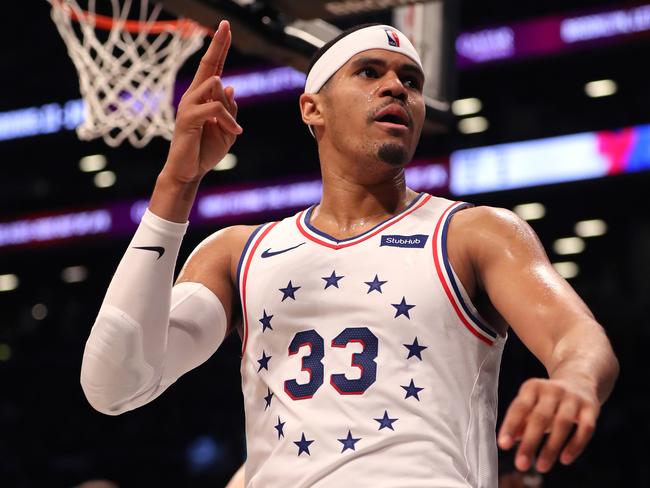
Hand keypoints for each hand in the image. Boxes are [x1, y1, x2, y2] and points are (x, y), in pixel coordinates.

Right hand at [164, 20, 241, 183]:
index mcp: (203, 98)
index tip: (226, 28)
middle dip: (218, 45)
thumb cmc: (206, 151)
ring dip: (230, 110)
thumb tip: (229, 87)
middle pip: (208, 65)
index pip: (212, 67)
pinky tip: (234, 132)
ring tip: (232, 130)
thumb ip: (229, 110)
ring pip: (215, 87)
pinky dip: (228, 119)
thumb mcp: (227, 130)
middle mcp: (193, 96)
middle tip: (226, 24)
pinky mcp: (187, 117)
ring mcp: (188, 105)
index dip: (219, 48)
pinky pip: (215, 108)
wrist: (189, 172)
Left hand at [497, 378, 599, 472]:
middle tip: (521, 465)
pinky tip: (564, 460)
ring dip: (551, 448)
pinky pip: (586, 429)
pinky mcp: (591, 408)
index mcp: (533, 387)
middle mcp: (553, 390)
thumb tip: (506, 441)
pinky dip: (575, 445)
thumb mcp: (531, 405)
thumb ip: (519, 422)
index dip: (510, 426)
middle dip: (530, 442)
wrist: (579, 382)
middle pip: (540, 417)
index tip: (503, 445)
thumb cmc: (547, 401)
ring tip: (541, 467)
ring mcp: (573, 398)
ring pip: (563, 424)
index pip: (520, 407)